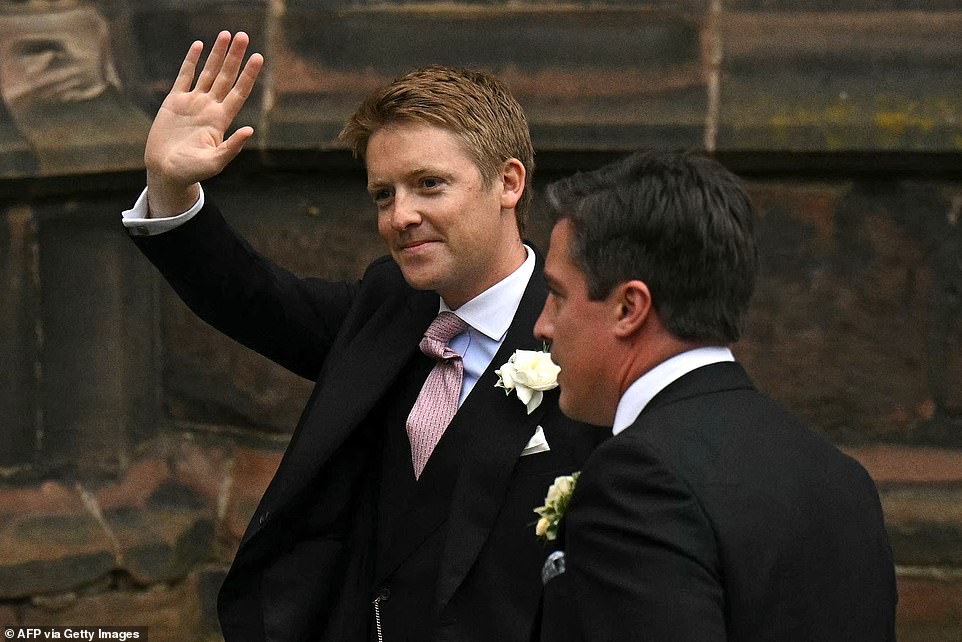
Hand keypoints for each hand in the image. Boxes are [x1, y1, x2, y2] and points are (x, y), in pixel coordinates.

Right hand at [145, 31, 263, 215]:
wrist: (166, 172)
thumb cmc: (192, 172)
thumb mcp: (215, 162)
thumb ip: (232, 147)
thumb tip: (250, 130)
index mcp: (221, 120)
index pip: (239, 92)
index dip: (249, 74)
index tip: (259, 57)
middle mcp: (210, 107)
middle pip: (226, 76)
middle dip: (235, 57)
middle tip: (244, 36)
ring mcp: (193, 103)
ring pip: (208, 72)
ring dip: (217, 54)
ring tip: (226, 35)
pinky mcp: (174, 102)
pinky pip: (185, 76)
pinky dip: (191, 61)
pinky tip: (199, 46)